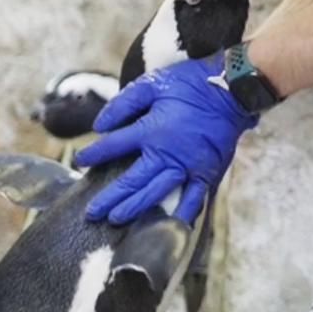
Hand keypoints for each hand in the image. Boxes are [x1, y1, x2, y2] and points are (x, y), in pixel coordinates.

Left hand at [72, 51, 258, 224]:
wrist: (232, 89)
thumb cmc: (191, 84)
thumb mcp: (153, 83)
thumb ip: (124, 103)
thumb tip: (100, 125)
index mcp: (152, 130)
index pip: (114, 146)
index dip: (94, 154)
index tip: (80, 161)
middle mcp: (167, 154)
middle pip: (131, 181)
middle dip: (109, 198)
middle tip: (92, 213)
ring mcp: (188, 167)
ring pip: (156, 194)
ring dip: (135, 209)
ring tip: (117, 219)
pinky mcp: (207, 173)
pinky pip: (193, 199)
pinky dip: (181, 215)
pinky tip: (169, 228)